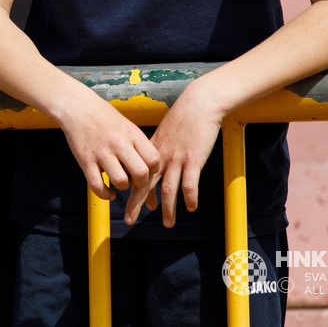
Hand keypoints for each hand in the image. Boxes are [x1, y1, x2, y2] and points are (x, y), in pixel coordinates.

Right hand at [55, 91, 159, 203]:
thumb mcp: (127, 125)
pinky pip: (98, 186)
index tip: (146, 170)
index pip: (154, 159)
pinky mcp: (85, 161)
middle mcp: (118, 143)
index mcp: (131, 133)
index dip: (153, 170)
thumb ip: (138, 145)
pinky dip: (106, 195)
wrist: (77, 107)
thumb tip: (149, 168)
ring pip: (120, 182)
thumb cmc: (104, 117)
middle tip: (134, 179)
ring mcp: (101, 153)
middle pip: (141, 173)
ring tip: (119, 180)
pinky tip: (108, 192)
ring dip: (122, 186)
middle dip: (141, 182)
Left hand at [136, 85, 228, 226]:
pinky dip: (190, 198)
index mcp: (152, 150)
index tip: (134, 206)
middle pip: (145, 185)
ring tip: (167, 224)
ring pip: (168, 189)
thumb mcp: (165, 132)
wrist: (198, 104)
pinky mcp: (194, 159)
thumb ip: (159, 149)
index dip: (135, 193)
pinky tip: (191, 208)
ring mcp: (177, 159)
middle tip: (129, 220)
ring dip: (167, 209)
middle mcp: (161, 156)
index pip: (137, 175)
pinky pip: (190, 184)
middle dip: (136, 204)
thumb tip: (157, 164)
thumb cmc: (183, 118)